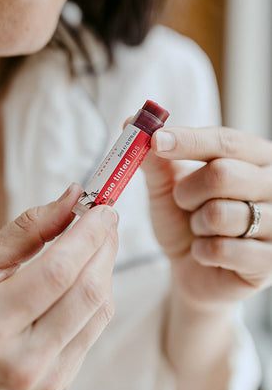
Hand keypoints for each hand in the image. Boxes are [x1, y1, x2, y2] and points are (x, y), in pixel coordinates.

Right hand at [0, 184, 117, 389]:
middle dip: (104, 246)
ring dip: (104, 267)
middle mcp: (22, 361)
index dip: (88, 235)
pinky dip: (97, 293)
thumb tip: (71, 199)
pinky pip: (95, 326)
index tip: (102, 208)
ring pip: (100, 309)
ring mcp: (46, 378)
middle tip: (104, 218)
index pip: (57, 273)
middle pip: (87, 292)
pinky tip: (84, 276)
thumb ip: (27, 229)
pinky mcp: (61, 381)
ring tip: (94, 243)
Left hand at [142, 126, 271, 307]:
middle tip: (184, 203)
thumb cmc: (184, 220)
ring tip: (199, 230)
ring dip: (195, 225)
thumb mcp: (167, 187)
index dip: (188, 141)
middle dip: (187, 192)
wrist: (193, 269)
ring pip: (220, 214)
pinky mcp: (270, 261)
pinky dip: (202, 251)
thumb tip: (132, 120)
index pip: (226, 141)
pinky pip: (223, 249)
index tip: (155, 141)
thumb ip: (155, 158)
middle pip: (223, 175)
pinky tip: (206, 253)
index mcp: (257, 157)